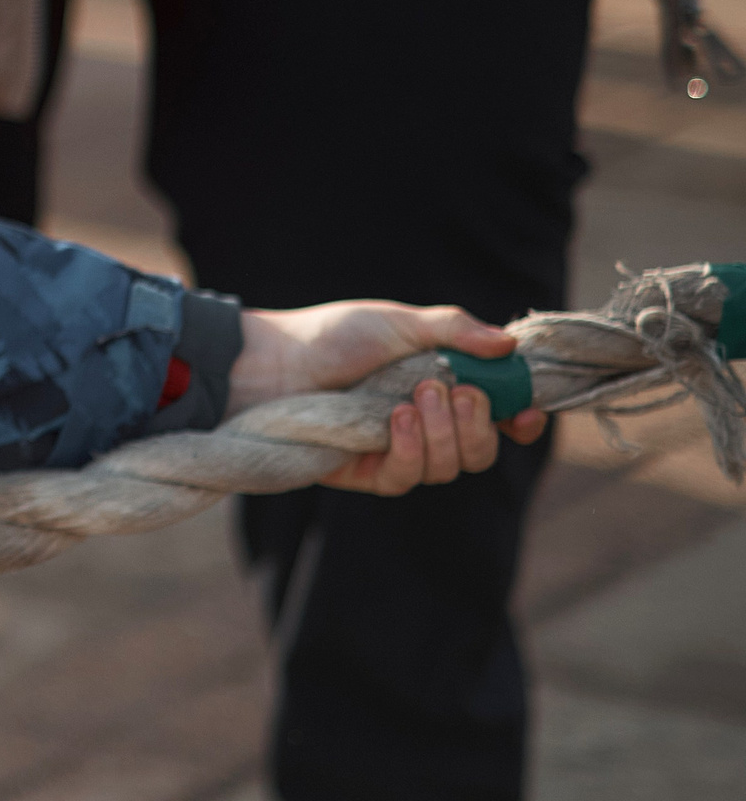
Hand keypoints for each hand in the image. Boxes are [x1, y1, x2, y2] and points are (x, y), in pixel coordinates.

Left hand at [230, 301, 548, 495]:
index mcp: (442, 389)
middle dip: (479, 424)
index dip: (521, 421)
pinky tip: (396, 420)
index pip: (499, 419)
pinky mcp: (366, 473)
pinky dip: (411, 450)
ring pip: (450, 467)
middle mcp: (426, 426)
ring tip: (414, 396)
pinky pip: (407, 478)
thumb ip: (454, 330)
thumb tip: (509, 344)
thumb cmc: (333, 336)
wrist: (273, 360)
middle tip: (454, 390)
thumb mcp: (398, 322)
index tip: (528, 412)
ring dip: (444, 433)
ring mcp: (397, 452)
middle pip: (481, 451)